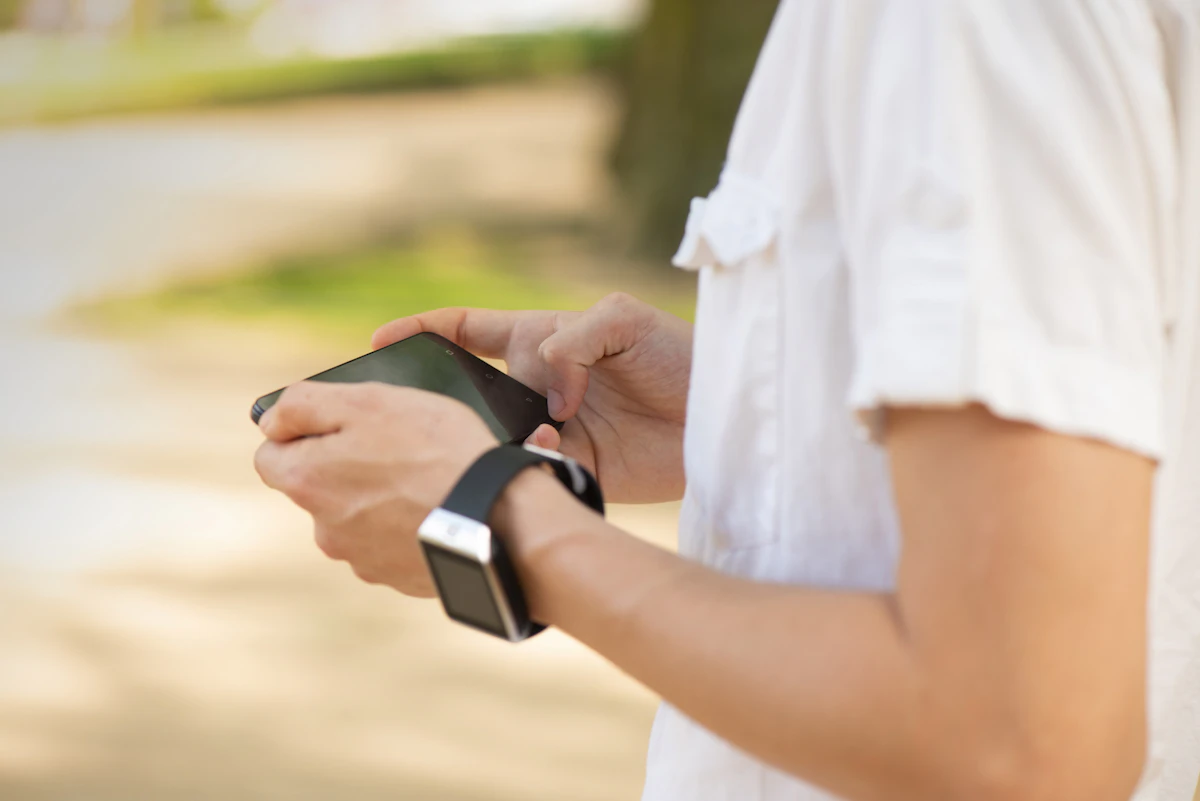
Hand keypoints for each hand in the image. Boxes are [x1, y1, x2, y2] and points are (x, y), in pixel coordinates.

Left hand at [253, 381, 498, 596]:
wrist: (495, 518)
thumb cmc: (435, 450)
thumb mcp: (368, 400)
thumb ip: (304, 403)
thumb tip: (270, 421)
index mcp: (306, 481)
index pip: (270, 455)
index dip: (302, 433)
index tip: (343, 425)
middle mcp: (323, 528)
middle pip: (318, 488)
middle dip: (346, 467)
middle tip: (396, 446)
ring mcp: (361, 559)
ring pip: (357, 517)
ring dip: (380, 498)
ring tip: (425, 479)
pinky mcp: (398, 577)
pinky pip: (393, 543)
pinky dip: (407, 525)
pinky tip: (438, 508)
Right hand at [372, 293, 692, 502]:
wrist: (719, 414)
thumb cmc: (676, 354)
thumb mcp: (624, 320)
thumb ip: (573, 340)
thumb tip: (548, 393)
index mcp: (539, 340)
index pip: (467, 331)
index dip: (422, 331)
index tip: (380, 340)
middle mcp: (536, 387)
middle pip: (470, 391)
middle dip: (443, 400)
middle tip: (427, 412)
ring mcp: (550, 430)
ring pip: (494, 436)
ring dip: (492, 436)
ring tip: (523, 433)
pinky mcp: (569, 468)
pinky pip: (529, 469)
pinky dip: (527, 463)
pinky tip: (547, 451)